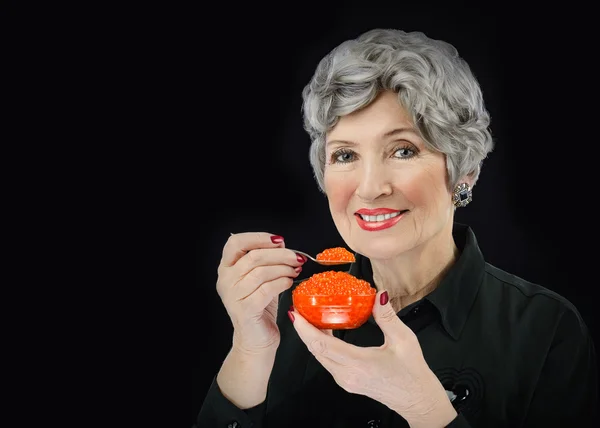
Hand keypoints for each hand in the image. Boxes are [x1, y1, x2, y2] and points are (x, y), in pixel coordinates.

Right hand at [217, 232, 304, 352]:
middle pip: (253, 256)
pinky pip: (267, 289)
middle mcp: (225, 280)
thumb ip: (266, 261)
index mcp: (226, 268)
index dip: (258, 237)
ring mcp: (233, 295)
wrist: (256, 340)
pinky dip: (282, 282)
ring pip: (261, 271)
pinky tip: (289, 282)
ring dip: (283, 268)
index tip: (279, 240)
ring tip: (295, 270)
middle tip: (297, 258)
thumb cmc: (259, 307)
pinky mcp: (245, 309)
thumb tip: (281, 244)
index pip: (236, 242)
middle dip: (280, 254)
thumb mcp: (261, 279)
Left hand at [290, 290, 456, 425]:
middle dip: (303, 329)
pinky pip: (327, 361)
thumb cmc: (412, 375)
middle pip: (315, 350)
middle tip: (300, 309)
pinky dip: (322, 344)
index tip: (296, 313)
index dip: (305, 328)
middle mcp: (347, 375)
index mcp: (359, 364)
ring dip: (312, 336)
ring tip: (310, 316)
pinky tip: (326, 331)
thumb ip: (387, 317)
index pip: (322, 344)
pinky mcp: (347, 381)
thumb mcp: (404, 340)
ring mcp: (345, 380)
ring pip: (319, 356)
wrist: (418, 400)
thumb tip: (378, 295)